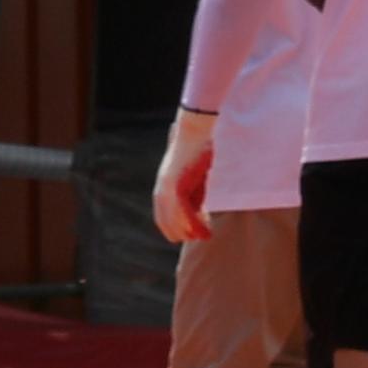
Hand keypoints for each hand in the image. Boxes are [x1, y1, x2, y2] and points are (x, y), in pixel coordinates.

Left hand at [152, 109, 218, 244]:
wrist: (195, 131)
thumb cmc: (198, 151)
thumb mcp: (195, 178)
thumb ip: (194, 194)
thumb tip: (200, 211)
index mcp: (162, 189)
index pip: (162, 219)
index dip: (177, 229)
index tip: (194, 235)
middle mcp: (161, 191)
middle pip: (166, 223)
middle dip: (185, 232)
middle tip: (203, 236)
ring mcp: (167, 189)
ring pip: (175, 220)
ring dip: (191, 231)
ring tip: (206, 235)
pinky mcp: (177, 186)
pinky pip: (183, 212)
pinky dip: (193, 223)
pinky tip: (205, 229)